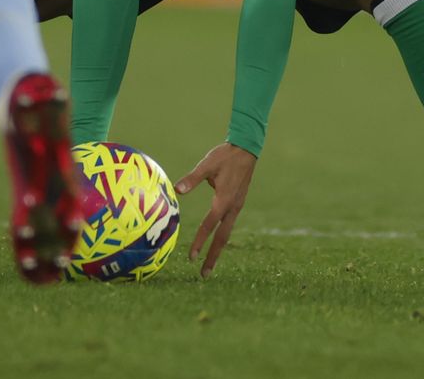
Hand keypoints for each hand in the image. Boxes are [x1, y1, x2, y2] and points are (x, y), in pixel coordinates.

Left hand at [174, 142, 256, 278]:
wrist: (246, 149)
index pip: (209, 225)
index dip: (199, 241)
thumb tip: (177, 190)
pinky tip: (216, 242)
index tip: (191, 257)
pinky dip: (222, 236)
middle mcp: (232, 207)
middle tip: (204, 274)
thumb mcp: (207, 165)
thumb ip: (192, 178)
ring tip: (210, 265)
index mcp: (224, 200)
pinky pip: (229, 225)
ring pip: (226, 233)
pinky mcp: (238, 203)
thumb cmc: (224, 156)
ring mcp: (237, 206)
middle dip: (213, 256)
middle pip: (222, 238)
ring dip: (218, 249)